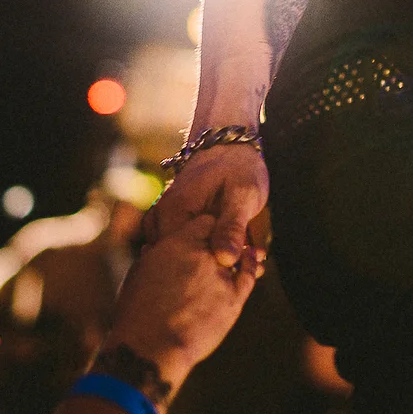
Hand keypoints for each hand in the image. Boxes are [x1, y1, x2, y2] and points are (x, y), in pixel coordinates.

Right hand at [103, 215, 261, 397]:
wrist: (150, 347)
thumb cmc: (137, 313)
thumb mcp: (138, 274)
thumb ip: (154, 257)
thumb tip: (153, 248)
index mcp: (176, 243)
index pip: (204, 222)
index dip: (206, 228)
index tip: (207, 234)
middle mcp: (201, 254)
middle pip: (222, 236)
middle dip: (221, 239)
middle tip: (220, 244)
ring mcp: (219, 275)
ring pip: (237, 253)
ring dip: (238, 251)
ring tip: (243, 250)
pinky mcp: (233, 298)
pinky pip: (248, 274)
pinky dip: (250, 265)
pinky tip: (251, 261)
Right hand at [145, 144, 268, 267]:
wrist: (230, 145)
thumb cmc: (238, 166)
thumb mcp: (243, 195)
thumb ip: (232, 226)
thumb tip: (225, 259)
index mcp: (173, 212)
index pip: (180, 258)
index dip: (212, 268)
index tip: (244, 267)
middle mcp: (160, 218)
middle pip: (180, 260)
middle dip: (214, 267)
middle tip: (251, 265)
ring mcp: (164, 221)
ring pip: (184, 256)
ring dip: (213, 261)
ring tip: (247, 259)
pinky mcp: (175, 223)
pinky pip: (187, 247)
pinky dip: (210, 252)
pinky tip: (236, 251)